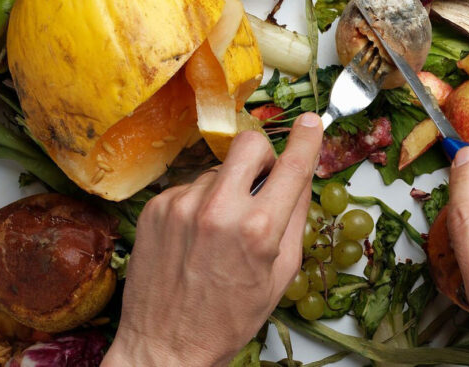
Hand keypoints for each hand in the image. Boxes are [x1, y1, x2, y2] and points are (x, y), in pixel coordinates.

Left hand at [102, 113, 322, 366]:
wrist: (165, 346)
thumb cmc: (228, 318)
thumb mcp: (281, 273)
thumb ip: (294, 217)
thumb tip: (302, 173)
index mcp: (258, 230)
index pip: (292, 164)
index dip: (308, 139)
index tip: (313, 123)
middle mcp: (217, 210)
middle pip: (249, 143)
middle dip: (262, 156)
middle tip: (261, 182)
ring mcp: (181, 205)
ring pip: (217, 170)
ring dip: (226, 189)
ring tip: (218, 232)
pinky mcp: (155, 208)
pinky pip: (189, 188)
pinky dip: (198, 204)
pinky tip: (194, 238)